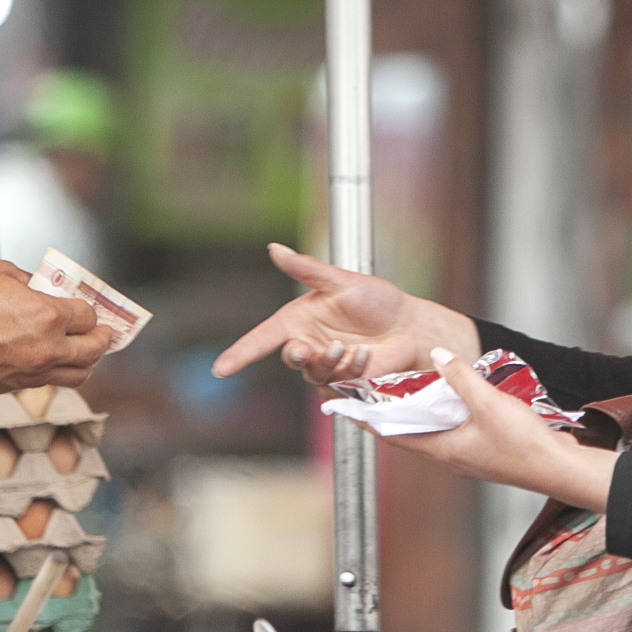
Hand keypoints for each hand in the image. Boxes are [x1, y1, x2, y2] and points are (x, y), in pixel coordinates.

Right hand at [0, 261, 114, 390]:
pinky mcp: (14, 386)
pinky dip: (56, 370)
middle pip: (95, 349)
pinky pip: (48, 381)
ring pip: (79, 375)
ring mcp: (32, 373)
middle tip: (103, 332)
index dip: (90, 310)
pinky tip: (49, 357)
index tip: (87, 307)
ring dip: (86, 361)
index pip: (90, 316)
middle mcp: (48, 349)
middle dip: (102, 337)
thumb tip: (46, 288)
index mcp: (49, 316)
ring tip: (84, 350)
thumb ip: (32, 281)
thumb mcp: (2, 273)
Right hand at [213, 243, 474, 384]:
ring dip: (330, 361)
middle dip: (298, 355)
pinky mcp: (344, 382)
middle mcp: (308, 343)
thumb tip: (275, 249)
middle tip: (309, 348)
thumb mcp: (342, 281)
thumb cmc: (379, 300)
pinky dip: (351, 369)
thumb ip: (306, 269)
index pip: (262, 339)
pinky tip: (366, 356)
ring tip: (352, 347)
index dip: (240, 354)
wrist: (410, 327)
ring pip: (313, 373)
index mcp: (299, 320)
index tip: (221, 369)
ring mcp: (326, 365)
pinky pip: (337, 383)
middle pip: (288, 358)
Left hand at [384, 351, 616, 511]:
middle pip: (410, 431)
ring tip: (404, 389)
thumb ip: (461, 377)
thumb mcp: (489, 403)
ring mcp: (468, 454)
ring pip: (433, 429)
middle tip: (372, 390)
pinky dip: (445, 412)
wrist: (562, 469)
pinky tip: (452, 397)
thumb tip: (439, 354)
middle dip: (390, 412)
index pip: (393, 434)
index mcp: (442, 450)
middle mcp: (450, 455)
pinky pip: (455, 428)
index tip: (346, 407)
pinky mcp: (484, 450)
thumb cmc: (525, 447)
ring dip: (419, 411)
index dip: (368, 420)